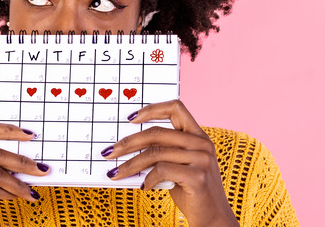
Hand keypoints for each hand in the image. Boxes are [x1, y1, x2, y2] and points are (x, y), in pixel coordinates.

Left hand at [102, 100, 238, 226]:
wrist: (213, 219)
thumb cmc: (191, 191)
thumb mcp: (178, 166)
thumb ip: (163, 153)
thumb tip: (128, 147)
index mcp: (198, 136)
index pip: (176, 107)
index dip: (152, 109)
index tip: (131, 118)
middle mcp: (202, 143)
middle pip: (157, 132)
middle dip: (129, 142)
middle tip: (111, 152)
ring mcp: (201, 159)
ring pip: (155, 153)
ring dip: (131, 164)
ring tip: (118, 173)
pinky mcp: (197, 176)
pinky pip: (162, 170)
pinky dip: (148, 179)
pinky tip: (144, 187)